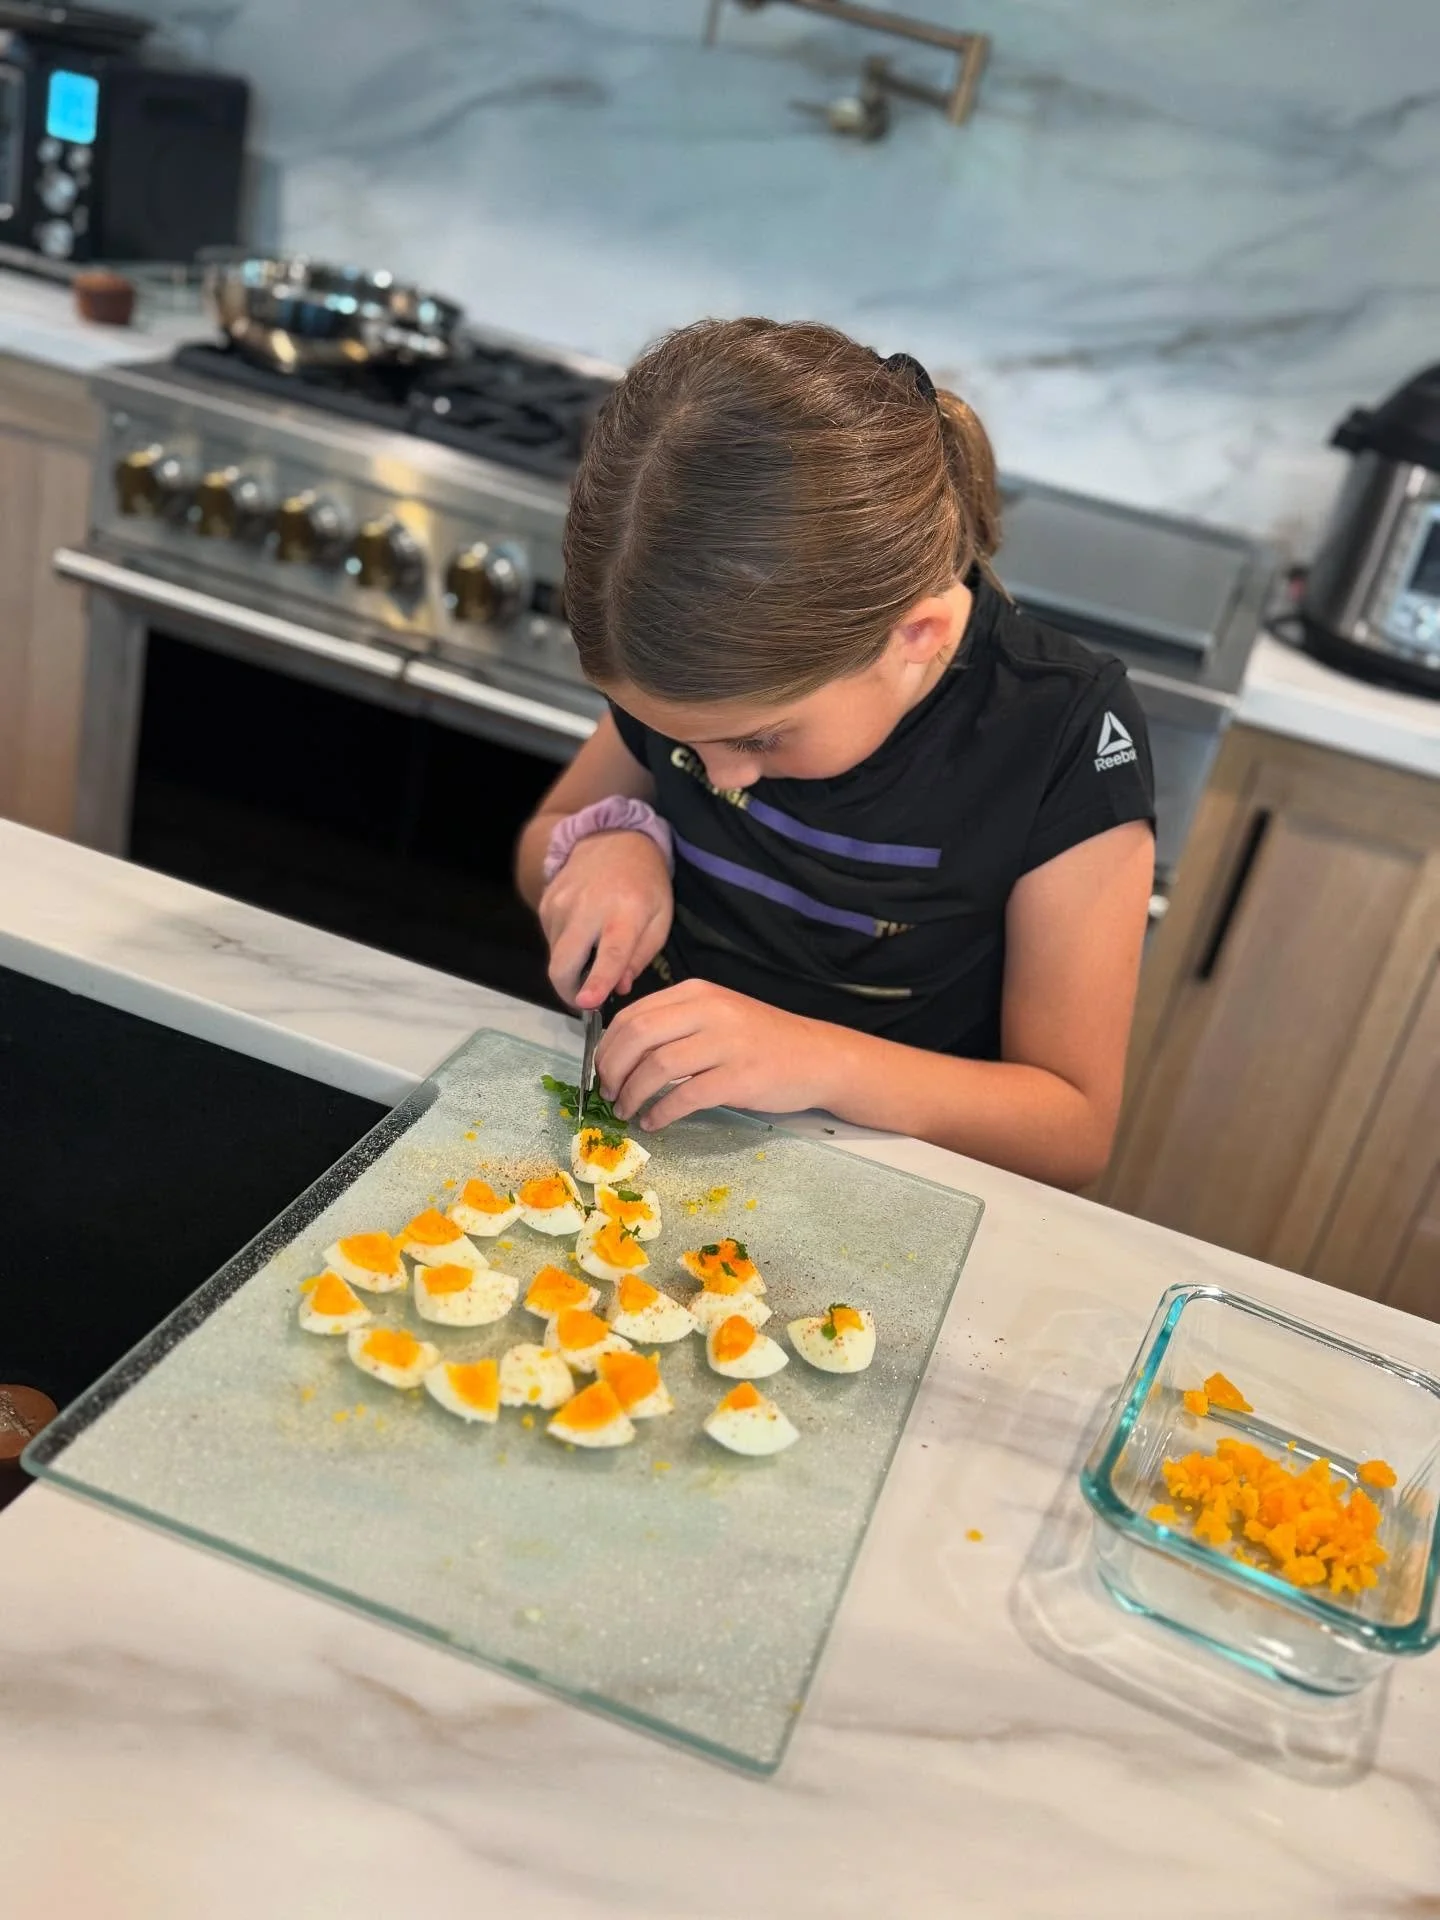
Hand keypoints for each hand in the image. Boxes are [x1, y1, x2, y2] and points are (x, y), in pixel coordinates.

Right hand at [539, 831, 672, 1008]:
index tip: (586, 1003)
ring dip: (571, 968)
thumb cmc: (645, 884)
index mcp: (625, 910)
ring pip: (555, 957)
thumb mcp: (660, 919)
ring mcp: (560, 903)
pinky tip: (583, 933)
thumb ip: (641, 957)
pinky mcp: (545, 903)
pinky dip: (565, 948)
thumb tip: (618, 988)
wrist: (614, 839)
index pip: (611, 951)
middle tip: (586, 999)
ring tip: (592, 953)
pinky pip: (550, 941)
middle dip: (569, 991)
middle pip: (564, 963)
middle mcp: (587, 906)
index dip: (598, 980)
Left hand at [597, 980, 840, 1127]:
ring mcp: (726, 1044)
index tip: (601, 1071)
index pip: (633, 1015)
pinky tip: (654, 1122)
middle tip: (609, 1093)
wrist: (818, 1056)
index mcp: (697, 993)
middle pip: (638, 1037)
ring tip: (627, 1111)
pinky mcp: (739, 1078)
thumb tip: (623, 1053)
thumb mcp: (718, 1014)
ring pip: (656, 1068)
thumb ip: (676, 1023)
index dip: (607, 1047)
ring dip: (632, 1095)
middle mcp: (709, 1011)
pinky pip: (684, 1097)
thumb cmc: (762, 1040)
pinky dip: (660, 1113)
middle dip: (612, 1069)